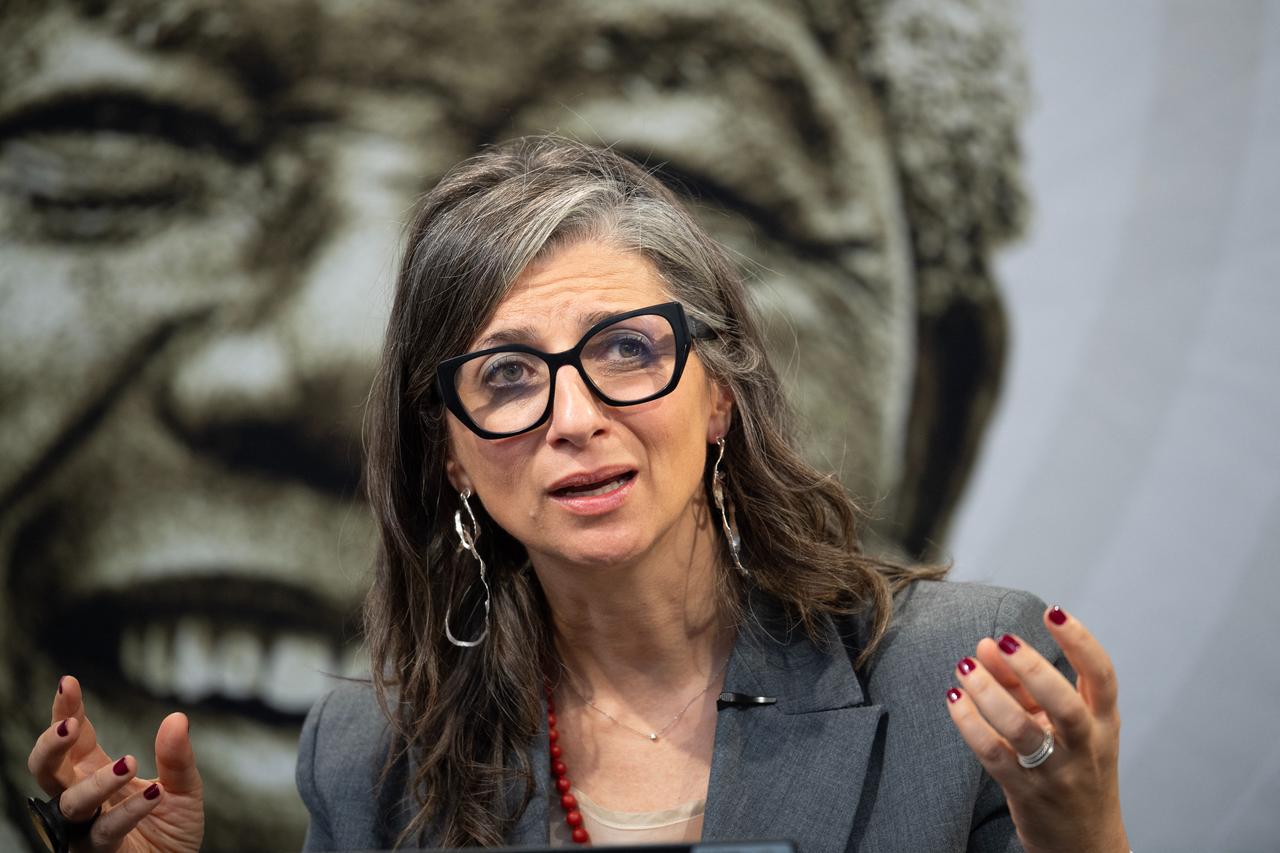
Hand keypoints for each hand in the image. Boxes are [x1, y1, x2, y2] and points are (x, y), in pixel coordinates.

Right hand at [26, 676, 203, 852]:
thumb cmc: (171, 830)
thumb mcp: (184, 787)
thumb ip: (177, 756)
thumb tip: (176, 718)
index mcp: (95, 772)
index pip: (74, 739)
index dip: (66, 711)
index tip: (68, 683)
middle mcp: (83, 799)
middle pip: (48, 770)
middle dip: (50, 746)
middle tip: (69, 726)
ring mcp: (85, 828)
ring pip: (71, 803)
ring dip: (97, 781)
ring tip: (129, 762)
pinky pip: (105, 832)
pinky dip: (129, 812)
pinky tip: (154, 794)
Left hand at [946, 607, 1128, 852]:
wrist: (1085, 845)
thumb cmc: (1072, 769)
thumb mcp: (1061, 725)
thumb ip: (1025, 685)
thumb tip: (988, 645)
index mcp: (1104, 722)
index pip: (1103, 676)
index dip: (1080, 642)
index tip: (1053, 612)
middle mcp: (1086, 746)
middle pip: (1066, 705)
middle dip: (1034, 670)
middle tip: (1003, 641)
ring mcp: (1057, 772)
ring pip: (1023, 730)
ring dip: (990, 695)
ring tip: (965, 667)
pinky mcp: (1026, 793)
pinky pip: (994, 755)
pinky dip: (970, 725)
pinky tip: (954, 701)